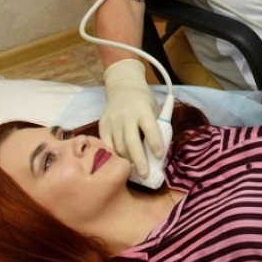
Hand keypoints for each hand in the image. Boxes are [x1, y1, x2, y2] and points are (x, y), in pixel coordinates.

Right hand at [101, 58, 164, 177]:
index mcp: (143, 110)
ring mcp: (112, 121)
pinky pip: (106, 144)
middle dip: (139, 161)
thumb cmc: (144, 102)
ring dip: (127, 161)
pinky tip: (121, 162)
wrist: (122, 87)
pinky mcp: (102, 125)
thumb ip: (157, 128)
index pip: (149, 128)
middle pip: (131, 142)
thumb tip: (159, 154)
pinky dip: (114, 155)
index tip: (159, 156)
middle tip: (145, 175)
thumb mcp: (155, 110)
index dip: (154, 143)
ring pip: (118, 146)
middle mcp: (126, 116)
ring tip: (135, 171)